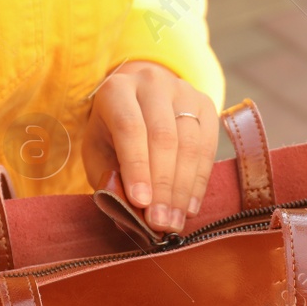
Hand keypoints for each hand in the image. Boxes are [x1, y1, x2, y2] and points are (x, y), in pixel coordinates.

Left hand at [83, 60, 218, 233]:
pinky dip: (199, 182)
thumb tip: (129, 215)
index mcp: (117, 90)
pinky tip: (189, 206)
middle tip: (160, 222)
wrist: (137, 103)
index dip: (137, 167)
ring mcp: (183, 91)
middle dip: (163, 186)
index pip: (130, 127)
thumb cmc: (112, 134)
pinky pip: (207, 147)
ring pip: (189, 143)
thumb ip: (110, 180)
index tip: (140, 203)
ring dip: (182, 189)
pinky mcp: (206, 104)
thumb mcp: (98, 153)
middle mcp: (152, 83)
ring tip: (174, 221)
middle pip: (163, 137)